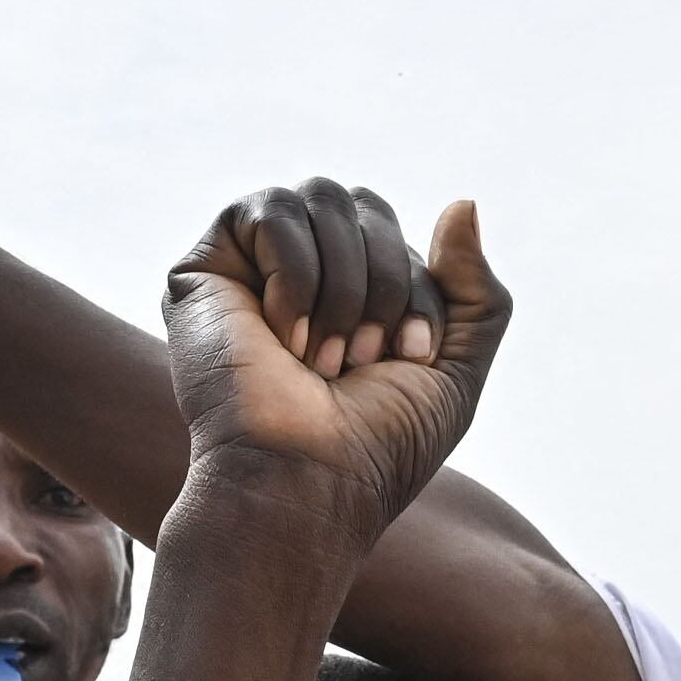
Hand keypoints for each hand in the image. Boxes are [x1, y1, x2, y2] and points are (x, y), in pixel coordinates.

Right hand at [166, 183, 508, 527]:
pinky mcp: (203, 270)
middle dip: (383, 281)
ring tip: (322, 360)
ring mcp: (249, 270)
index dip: (417, 290)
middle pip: (363, 204)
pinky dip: (296, 276)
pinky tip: (283, 339)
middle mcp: (300, 275)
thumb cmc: (378, 447)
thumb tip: (462, 202)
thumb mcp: (457, 370)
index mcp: (352, 296)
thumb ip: (476, 290)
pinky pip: (269, 211)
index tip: (411, 360)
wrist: (307, 483)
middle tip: (363, 360)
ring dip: (343, 285)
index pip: (399, 235)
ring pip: (320, 196)